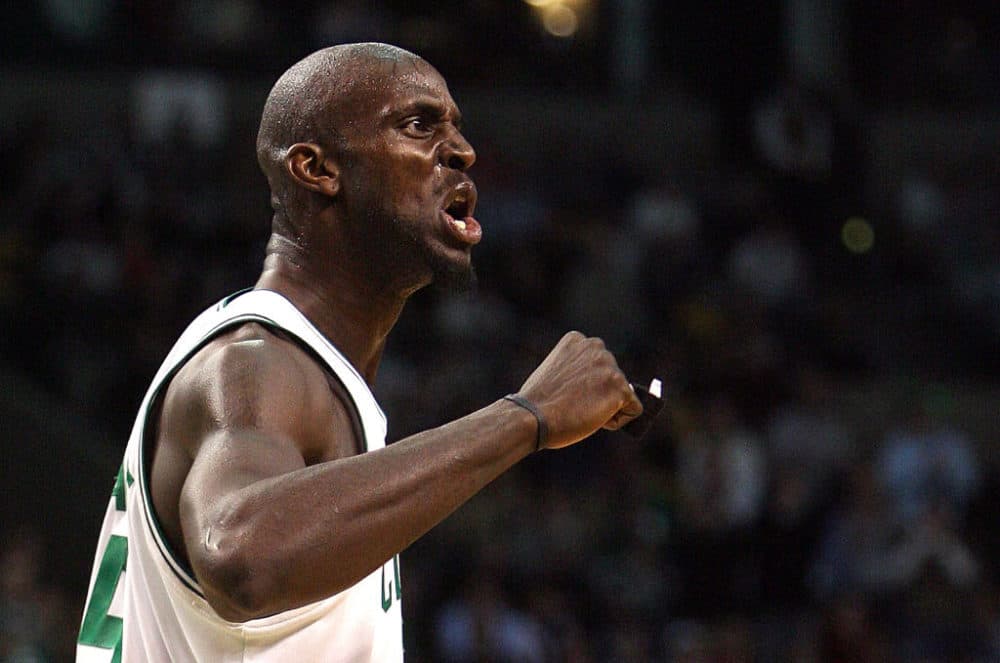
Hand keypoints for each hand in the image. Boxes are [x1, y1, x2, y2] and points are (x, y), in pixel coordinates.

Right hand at [517, 331, 642, 449]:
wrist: (532, 417)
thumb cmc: (537, 403)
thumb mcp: (556, 372)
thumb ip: (578, 371)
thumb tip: (601, 387)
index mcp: (577, 339)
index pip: (597, 364)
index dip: (585, 384)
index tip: (566, 393)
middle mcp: (596, 347)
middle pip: (612, 377)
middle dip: (599, 394)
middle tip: (574, 405)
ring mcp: (610, 367)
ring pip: (622, 394)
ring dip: (606, 407)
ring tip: (581, 411)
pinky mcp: (620, 389)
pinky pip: (633, 410)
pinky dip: (617, 421)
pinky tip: (594, 420)